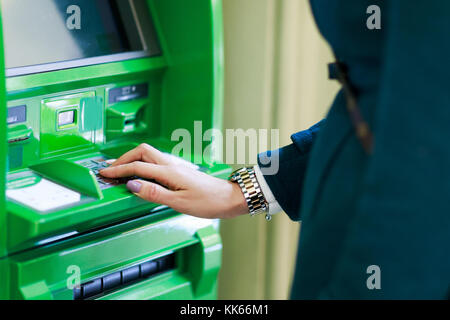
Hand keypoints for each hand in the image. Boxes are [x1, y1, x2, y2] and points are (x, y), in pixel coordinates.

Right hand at [99, 144, 248, 218]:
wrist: (228, 198)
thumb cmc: (208, 202)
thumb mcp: (179, 202)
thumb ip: (154, 193)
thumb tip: (132, 185)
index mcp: (169, 171)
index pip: (137, 168)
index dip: (118, 170)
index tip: (104, 174)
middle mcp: (171, 165)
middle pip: (141, 152)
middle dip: (123, 158)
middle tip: (110, 169)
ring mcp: (176, 166)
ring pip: (148, 155)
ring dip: (132, 160)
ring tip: (120, 170)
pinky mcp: (179, 171)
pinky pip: (155, 162)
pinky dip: (143, 165)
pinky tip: (141, 174)